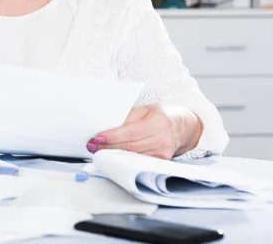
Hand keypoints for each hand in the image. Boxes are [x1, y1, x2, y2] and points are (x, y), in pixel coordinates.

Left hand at [87, 104, 201, 159]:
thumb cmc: (159, 115)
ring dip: (113, 154)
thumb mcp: (144, 110)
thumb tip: (107, 127)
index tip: (97, 138)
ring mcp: (163, 153)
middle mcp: (162, 139)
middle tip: (92, 145)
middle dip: (108, 146)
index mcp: (158, 122)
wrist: (179, 126)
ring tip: (98, 150)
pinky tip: (113, 156)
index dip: (111, 137)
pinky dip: (124, 159)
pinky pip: (138, 161)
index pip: (129, 132)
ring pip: (132, 156)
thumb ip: (127, 118)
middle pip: (129, 146)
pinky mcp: (161, 162)